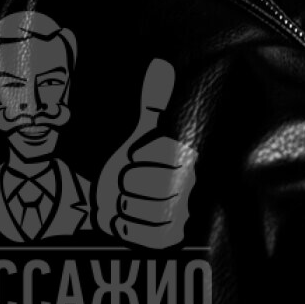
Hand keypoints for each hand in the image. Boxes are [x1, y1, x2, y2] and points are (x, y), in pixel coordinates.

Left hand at [96, 57, 197, 247]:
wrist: (114, 200)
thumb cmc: (128, 164)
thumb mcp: (138, 133)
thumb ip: (152, 103)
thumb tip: (161, 65)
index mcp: (186, 158)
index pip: (167, 160)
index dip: (140, 159)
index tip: (131, 158)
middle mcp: (190, 186)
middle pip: (158, 188)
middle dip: (129, 185)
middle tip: (124, 182)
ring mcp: (181, 213)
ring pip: (150, 212)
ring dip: (125, 206)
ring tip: (123, 199)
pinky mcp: (168, 238)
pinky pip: (144, 235)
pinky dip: (125, 227)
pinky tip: (123, 218)